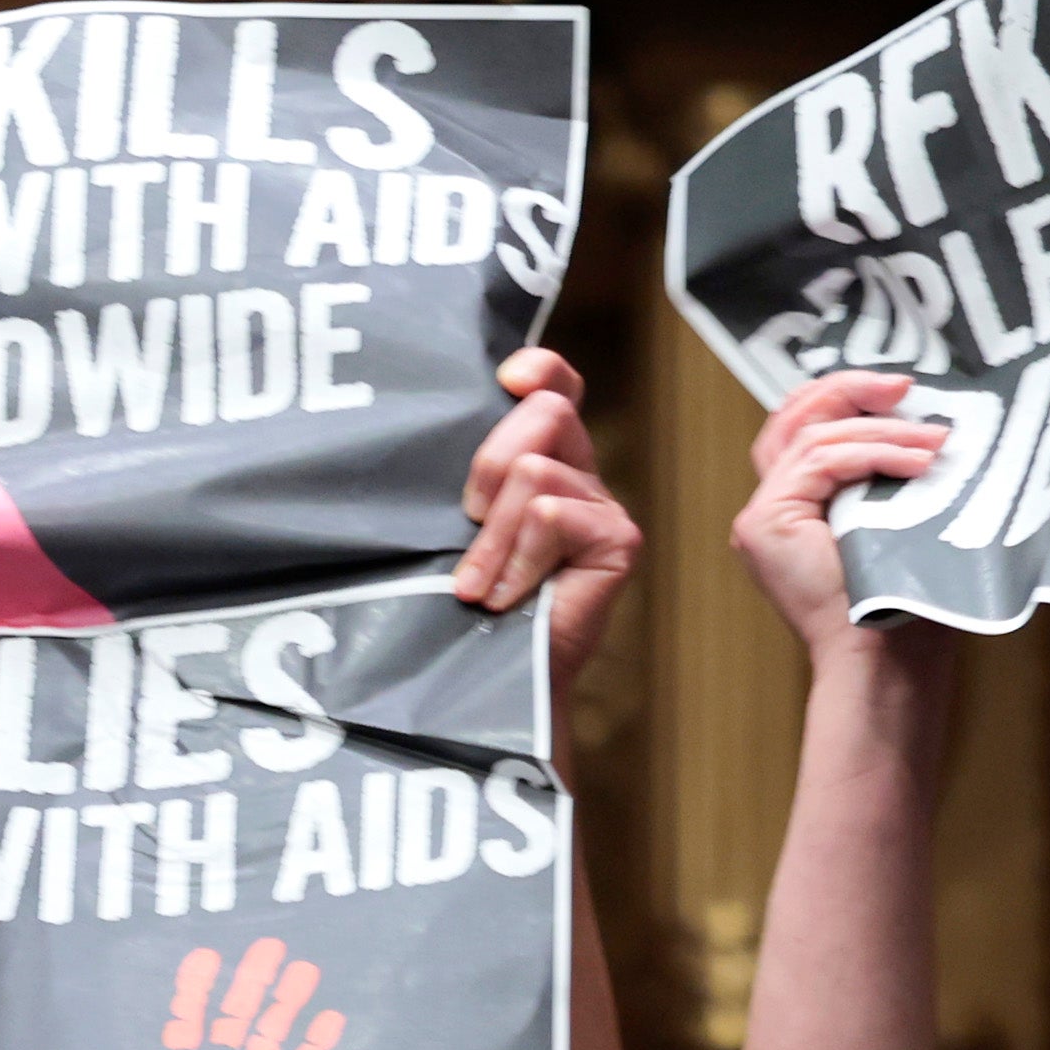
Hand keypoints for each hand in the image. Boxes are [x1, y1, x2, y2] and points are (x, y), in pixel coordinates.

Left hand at [43, 944, 342, 1049]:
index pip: (186, 1017)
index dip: (195, 988)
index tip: (205, 955)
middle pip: (235, 1015)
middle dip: (251, 981)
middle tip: (270, 943)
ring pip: (268, 1034)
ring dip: (286, 1003)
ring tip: (305, 967)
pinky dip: (313, 1047)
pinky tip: (331, 1017)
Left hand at [450, 348, 642, 679]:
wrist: (491, 681)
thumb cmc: (465, 607)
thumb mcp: (454, 525)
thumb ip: (465, 475)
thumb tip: (431, 421)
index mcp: (544, 459)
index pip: (557, 384)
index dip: (539, 368)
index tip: (506, 380)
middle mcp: (580, 474)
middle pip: (547, 412)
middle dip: (489, 465)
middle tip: (467, 525)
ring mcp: (603, 506)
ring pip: (537, 470)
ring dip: (492, 535)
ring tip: (480, 586)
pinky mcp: (619, 539)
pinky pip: (551, 515)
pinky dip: (517, 559)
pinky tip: (509, 597)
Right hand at [730, 370, 943, 659]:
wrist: (885, 660)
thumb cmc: (900, 603)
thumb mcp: (892, 519)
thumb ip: (883, 473)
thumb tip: (921, 418)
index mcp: (792, 510)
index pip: (804, 430)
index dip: (844, 396)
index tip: (901, 390)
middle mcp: (766, 511)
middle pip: (791, 419)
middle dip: (849, 390)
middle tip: (905, 386)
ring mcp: (759, 518)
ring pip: (812, 438)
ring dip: (881, 431)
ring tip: (934, 441)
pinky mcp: (765, 524)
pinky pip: (818, 462)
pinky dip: (872, 453)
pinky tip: (916, 462)